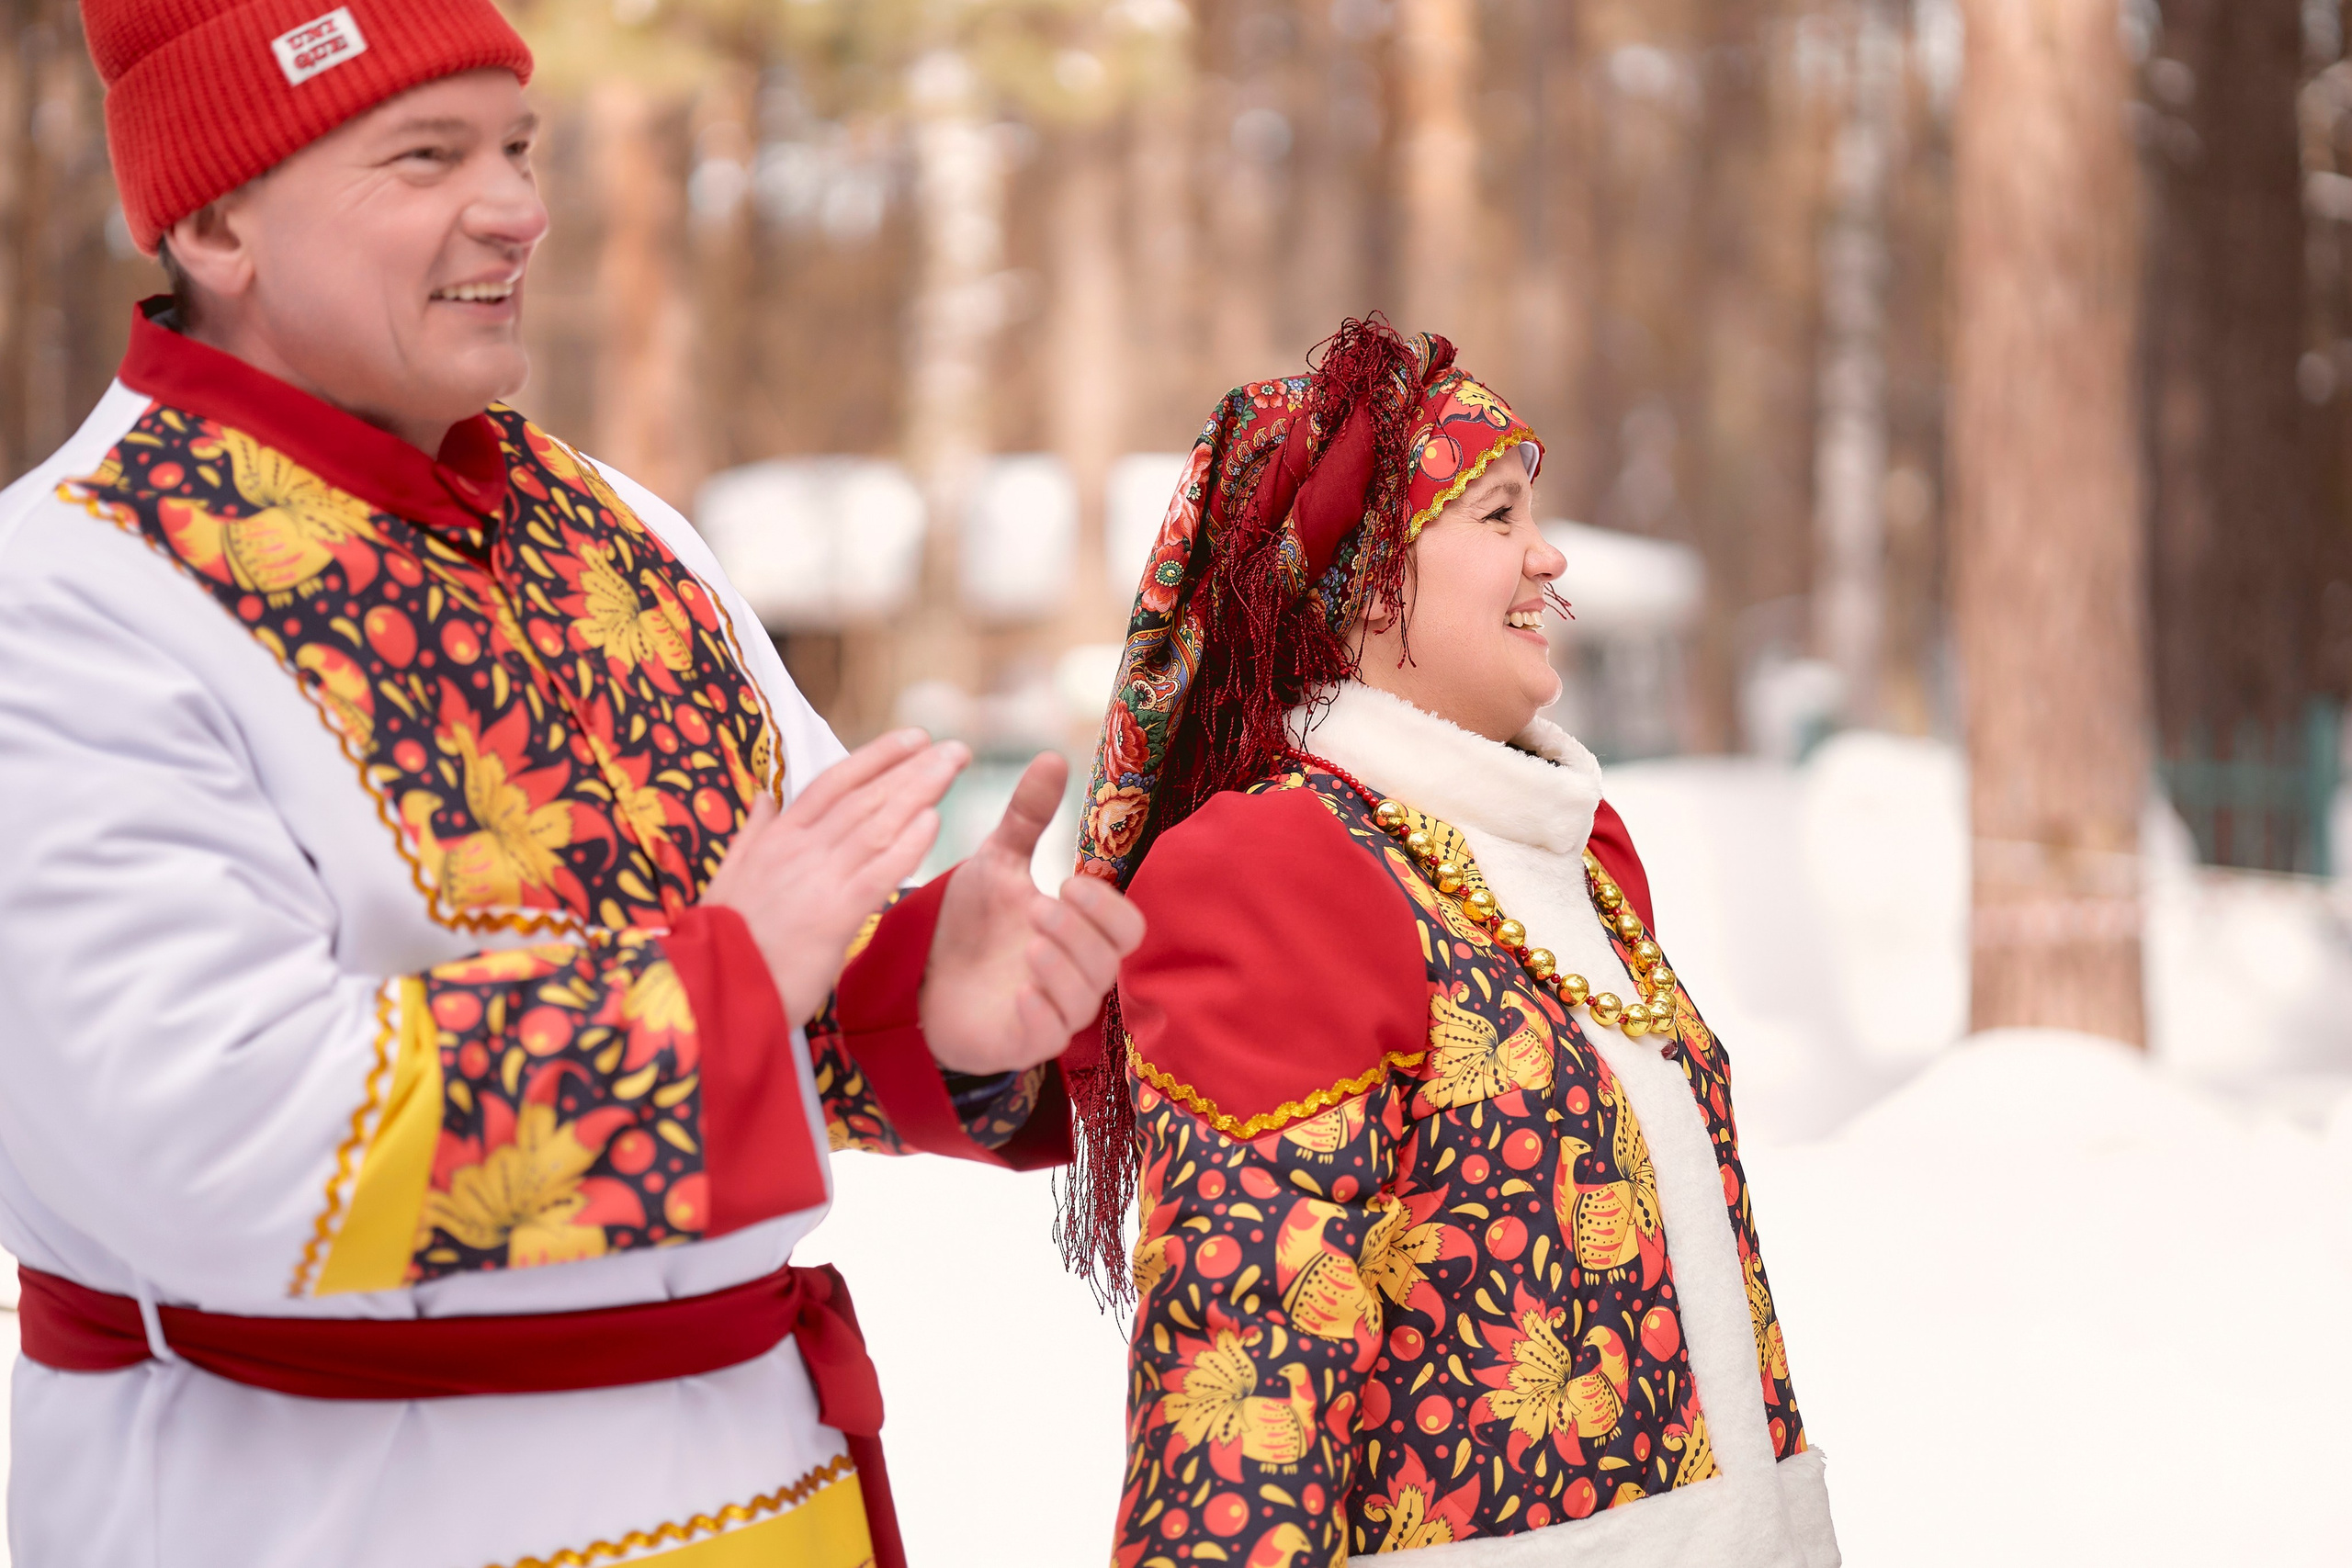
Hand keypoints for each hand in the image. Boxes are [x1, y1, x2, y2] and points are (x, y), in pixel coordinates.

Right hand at [702, 728, 968, 1024]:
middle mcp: (800, 848)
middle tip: (954, 748)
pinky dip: (908, 845)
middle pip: (865, 796)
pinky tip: (934, 822)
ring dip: (919, 792)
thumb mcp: (729, 876)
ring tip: (953, 768)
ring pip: (877, 824)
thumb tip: (766, 798)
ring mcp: (818, 878)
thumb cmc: (722, 939)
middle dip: (912, 768)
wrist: (710, 987)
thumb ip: (752, 834)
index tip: (914, 738)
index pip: (834, 783)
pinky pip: (878, 871)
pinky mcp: (833, 915)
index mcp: (777, 837)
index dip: (877, 756)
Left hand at [920, 751, 1145, 1073]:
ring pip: (1085, 997)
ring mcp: (1054, 1013)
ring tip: (1029, 940)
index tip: (1068, 881)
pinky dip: (1040, 1008)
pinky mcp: (1025, 1043)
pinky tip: (1018, 986)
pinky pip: (1050, 1033)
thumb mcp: (996, 862)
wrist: (918, 977)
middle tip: (1041, 907)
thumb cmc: (970, 923)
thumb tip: (1051, 755)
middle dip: (1082, 931)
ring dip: (1061, 964)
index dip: (1107, 906)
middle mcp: (1077, 975)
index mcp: (1080, 934)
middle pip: (1112, 960)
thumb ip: (1027, 818)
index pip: (1127, 927)